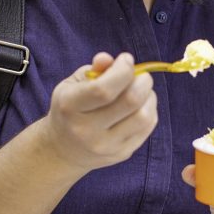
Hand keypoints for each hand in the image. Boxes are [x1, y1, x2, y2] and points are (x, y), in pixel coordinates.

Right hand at [40, 52, 157, 172]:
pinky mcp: (122, 153)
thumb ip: (93, 70)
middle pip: (130, 101)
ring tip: (142, 90)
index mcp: (70, 107)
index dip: (123, 70)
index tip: (126, 59)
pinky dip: (150, 110)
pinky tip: (140, 105)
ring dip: (149, 96)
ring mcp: (106, 145)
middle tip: (140, 75)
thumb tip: (108, 59)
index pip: (104, 89)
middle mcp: (86, 130)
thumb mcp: (73, 85)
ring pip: (144, 116)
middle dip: (143, 80)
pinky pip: (147, 127)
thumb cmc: (71, 108)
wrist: (63, 149)